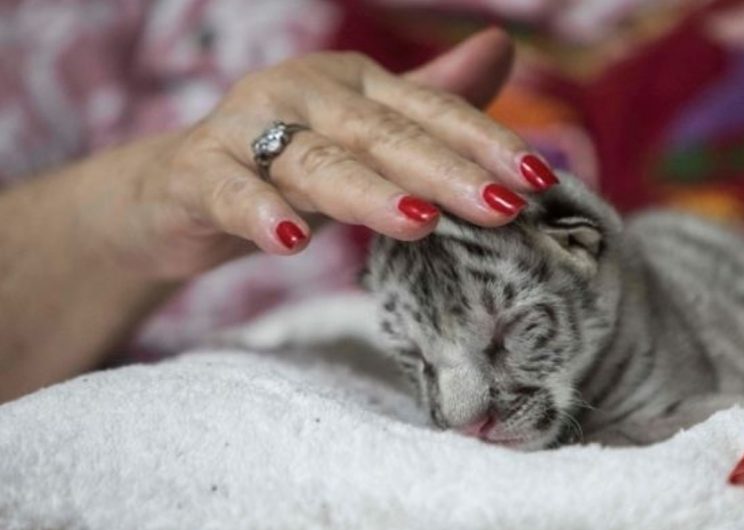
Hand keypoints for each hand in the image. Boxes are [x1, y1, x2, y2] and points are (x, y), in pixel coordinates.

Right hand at [95, 28, 556, 278]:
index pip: (432, 112)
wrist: (176, 189)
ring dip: (367, 191)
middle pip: (384, 134)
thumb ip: (429, 101)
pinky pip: (228, 190)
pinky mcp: (196, 171)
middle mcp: (304, 94)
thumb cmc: (289, 162)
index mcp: (354, 84)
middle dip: (447, 170)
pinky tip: (291, 241)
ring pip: (314, 161)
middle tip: (503, 206)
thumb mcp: (365, 135)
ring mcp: (245, 127)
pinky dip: (259, 211)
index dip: (487, 142)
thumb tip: (501, 49)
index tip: (541, 179)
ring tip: (418, 220)